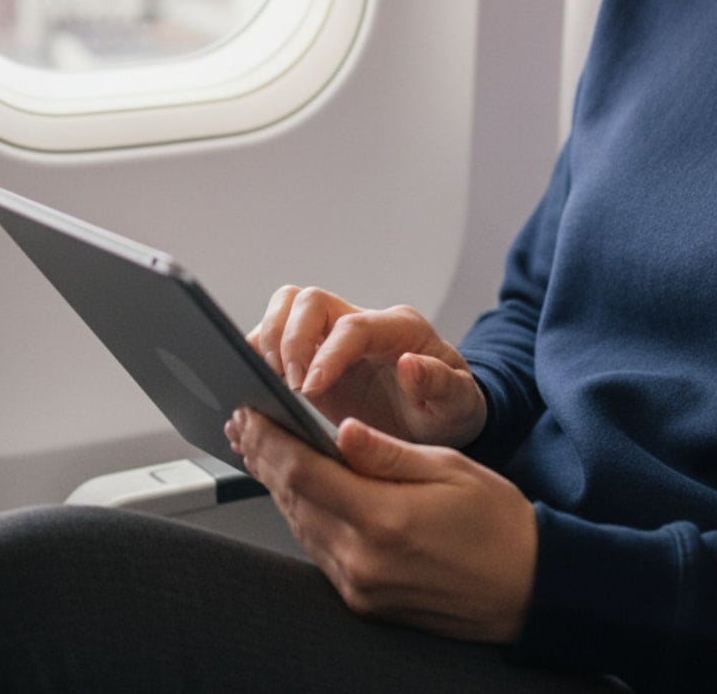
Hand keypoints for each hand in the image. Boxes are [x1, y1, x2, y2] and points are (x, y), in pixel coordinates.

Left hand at [227, 407, 536, 643]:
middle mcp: (363, 559)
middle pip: (292, 500)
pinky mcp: (363, 600)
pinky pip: (318, 549)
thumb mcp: (449, 467)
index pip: (305, 473)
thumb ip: (387, 452)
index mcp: (385, 518)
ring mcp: (360, 585)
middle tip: (244, 423)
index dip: (270, 440)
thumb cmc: (496, 522)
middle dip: (263, 458)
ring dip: (276, 486)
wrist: (525, 586)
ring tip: (261, 450)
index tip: (250, 412)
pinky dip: (301, 514)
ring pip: (299, 526)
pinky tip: (297, 491)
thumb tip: (340, 429)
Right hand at [248, 286, 486, 447]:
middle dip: (289, 340)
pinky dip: (258, 355)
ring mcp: (333, 338)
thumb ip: (441, 385)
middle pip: (309, 300)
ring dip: (269, 342)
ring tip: (270, 384)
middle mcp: (362, 325)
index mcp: (400, 329)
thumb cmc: (448, 407)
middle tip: (289, 386)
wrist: (438, 417)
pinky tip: (259, 390)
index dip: (327, 353)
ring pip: (285, 309)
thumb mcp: (458, 404)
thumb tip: (410, 366)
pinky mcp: (312, 357)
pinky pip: (273, 338)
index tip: (309, 389)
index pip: (353, 326)